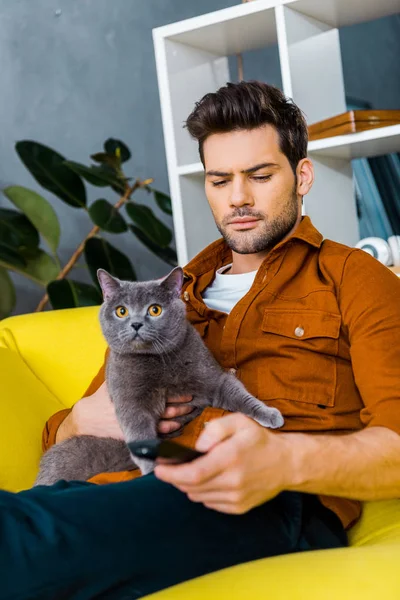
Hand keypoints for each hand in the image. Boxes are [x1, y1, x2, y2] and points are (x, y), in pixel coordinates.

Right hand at [56, 383, 193, 442]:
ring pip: (161, 424)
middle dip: (180, 407)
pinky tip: (178, 429)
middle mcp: (136, 411)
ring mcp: (135, 424)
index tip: (188, 391)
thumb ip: (123, 372)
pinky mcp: (133, 435)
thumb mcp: (111, 383)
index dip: (175, 394)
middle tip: (193, 402)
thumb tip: (130, 353)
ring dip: (177, 420)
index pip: (159, 395)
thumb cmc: (99, 399)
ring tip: (189, 414)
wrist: (86, 421)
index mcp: (133, 397)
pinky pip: (153, 435)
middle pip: (163, 410)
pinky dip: (167, 434)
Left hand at [154, 413, 292, 513]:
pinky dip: (203, 492)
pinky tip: (208, 480)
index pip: (193, 473)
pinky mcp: (238, 507)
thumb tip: (197, 447)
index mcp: (231, 458)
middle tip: (168, 468)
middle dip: (175, 478)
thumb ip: (215, 429)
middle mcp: (233, 481)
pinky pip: (210, 503)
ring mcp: (236, 498)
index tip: (158, 469)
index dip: (171, 473)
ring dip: (188, 485)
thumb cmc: (258, 440)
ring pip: (198, 496)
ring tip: (189, 471)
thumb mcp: (239, 421)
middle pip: (191, 487)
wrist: (285, 464)